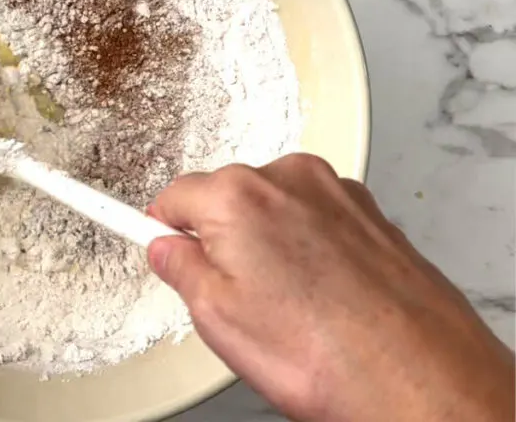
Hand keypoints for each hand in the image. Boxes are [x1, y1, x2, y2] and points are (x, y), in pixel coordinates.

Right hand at [147, 154, 514, 421]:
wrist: (419, 378)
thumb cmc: (328, 353)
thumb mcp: (217, 317)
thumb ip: (180, 268)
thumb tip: (167, 250)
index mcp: (238, 196)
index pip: (172, 196)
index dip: (154, 224)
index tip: (137, 227)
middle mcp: (288, 179)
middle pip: (225, 197)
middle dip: (218, 237)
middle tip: (229, 295)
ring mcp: (334, 193)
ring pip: (274, 209)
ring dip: (267, 242)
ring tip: (285, 305)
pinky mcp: (369, 214)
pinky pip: (316, 220)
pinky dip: (308, 247)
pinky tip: (317, 297)